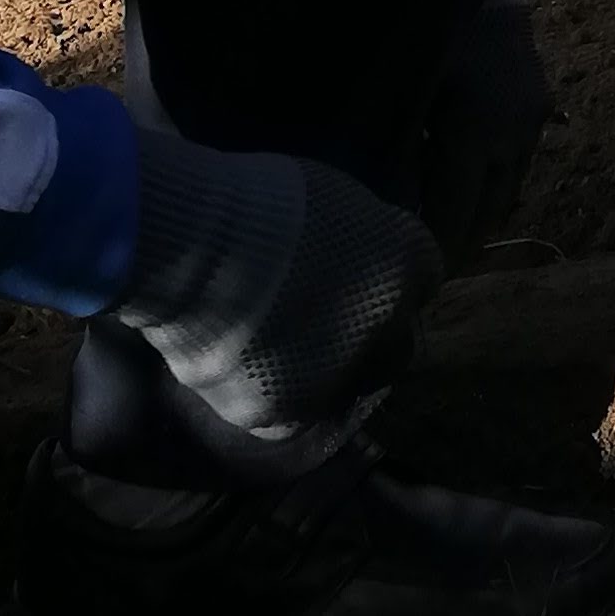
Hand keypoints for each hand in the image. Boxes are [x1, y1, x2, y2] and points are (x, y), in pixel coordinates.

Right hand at [117, 135, 442, 441]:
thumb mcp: (335, 199)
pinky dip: (274, 398)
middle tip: (325, 324)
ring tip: (277, 348)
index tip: (359, 280)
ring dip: (324, 372)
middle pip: (398, 346)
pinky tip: (249, 371)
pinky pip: (290, 416)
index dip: (387, 283)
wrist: (192, 248)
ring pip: (346, 388)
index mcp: (405, 264)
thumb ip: (363, 237)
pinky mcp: (286, 414)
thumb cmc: (257, 202)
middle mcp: (388, 328)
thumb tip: (357, 259)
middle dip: (371, 337)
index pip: (423, 282)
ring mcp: (340, 377)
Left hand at [413, 0, 550, 268]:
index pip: (453, 217)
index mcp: (477, 134)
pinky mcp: (536, 105)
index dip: (431, 254)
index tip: (408, 280)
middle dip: (456, 249)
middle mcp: (513, 134)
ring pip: (504, 194)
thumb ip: (391, 160)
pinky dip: (488, 191)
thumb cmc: (418, 27)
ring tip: (440, 245)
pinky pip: (513, 166)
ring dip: (476, 222)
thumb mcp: (395, 95)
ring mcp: (531, 120)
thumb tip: (382, 220)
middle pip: (486, 215)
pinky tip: (460, 197)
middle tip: (423, 276)